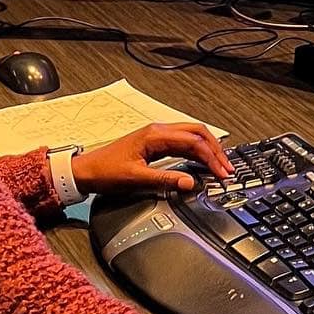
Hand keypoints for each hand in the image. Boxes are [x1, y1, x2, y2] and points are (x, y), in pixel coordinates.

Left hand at [69, 122, 232, 196]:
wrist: (86, 170)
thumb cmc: (105, 171)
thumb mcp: (137, 179)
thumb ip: (166, 180)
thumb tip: (190, 182)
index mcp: (155, 135)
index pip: (193, 142)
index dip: (211, 157)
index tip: (222, 172)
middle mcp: (158, 131)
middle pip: (197, 133)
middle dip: (215, 149)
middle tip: (227, 168)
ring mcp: (156, 136)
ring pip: (191, 136)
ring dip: (208, 149)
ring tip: (220, 165)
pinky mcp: (154, 144)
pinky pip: (182, 142)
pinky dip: (197, 150)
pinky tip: (202, 161)